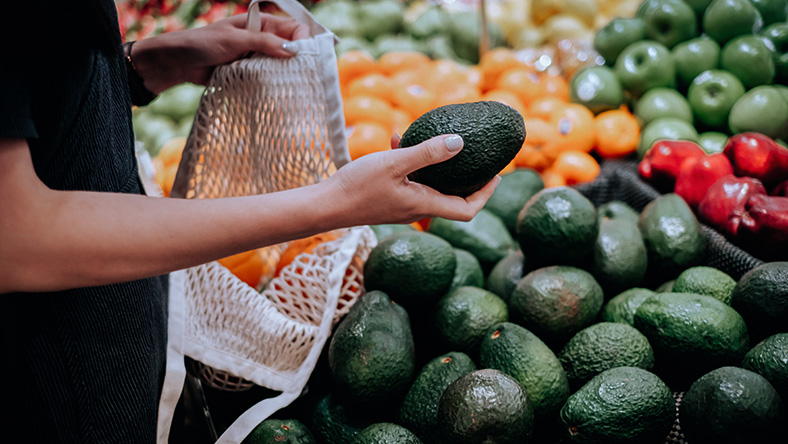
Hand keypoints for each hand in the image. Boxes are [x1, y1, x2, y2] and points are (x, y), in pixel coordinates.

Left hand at [132, 11, 309, 92]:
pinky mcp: (248, 73)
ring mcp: (255, 57)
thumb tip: (293, 50)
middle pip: (290, 48)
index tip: (305, 55)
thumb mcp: (234, 40)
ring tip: (294, 85)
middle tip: (306, 74)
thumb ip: (263, 43)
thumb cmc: (202, 43)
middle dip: (298, 59)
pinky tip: (279, 91)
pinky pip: (266, 78)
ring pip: (280, 65)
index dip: (303, 40)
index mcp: (259, 23)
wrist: (178, 63)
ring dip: (286, 74)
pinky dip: (272, 84)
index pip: (292, 28)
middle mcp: (261, 39)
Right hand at [326, 134, 500, 225]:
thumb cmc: (358, 187)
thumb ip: (427, 153)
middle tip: (477, 156)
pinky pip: (408, 179)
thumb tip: (460, 143)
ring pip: (428, 184)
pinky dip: (409, 161)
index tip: (496, 176)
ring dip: (433, 162)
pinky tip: (396, 139)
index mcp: (424, 204)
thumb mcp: (395, 163)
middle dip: (466, 177)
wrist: (324, 205)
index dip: (485, 195)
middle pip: (452, 197)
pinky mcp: (388, 198)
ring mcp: (401, 204)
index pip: (466, 210)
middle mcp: (416, 208)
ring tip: (432, 137)